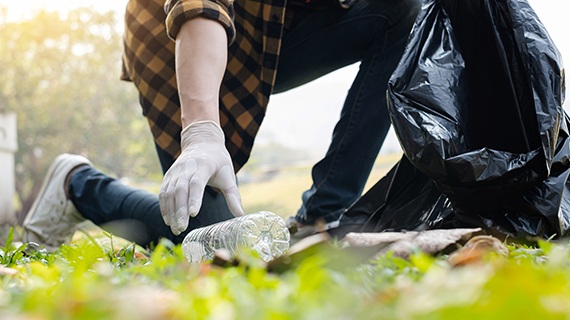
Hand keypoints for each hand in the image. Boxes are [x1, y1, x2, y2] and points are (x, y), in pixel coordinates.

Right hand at [159, 120, 243, 234]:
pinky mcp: (168, 176)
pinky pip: (163, 192)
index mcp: (204, 165)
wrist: (202, 142)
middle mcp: (186, 167)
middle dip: (180, 210)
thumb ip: (233, 195)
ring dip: (171, 212)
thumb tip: (241, 215)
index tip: (193, 214)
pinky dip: (164, 207)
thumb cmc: (218, 162)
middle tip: (182, 228)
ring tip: (176, 229)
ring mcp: (175, 171)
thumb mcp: (228, 176)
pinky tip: (169, 221)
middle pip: (180, 190)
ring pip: (169, 193)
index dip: (194, 198)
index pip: (196, 183)